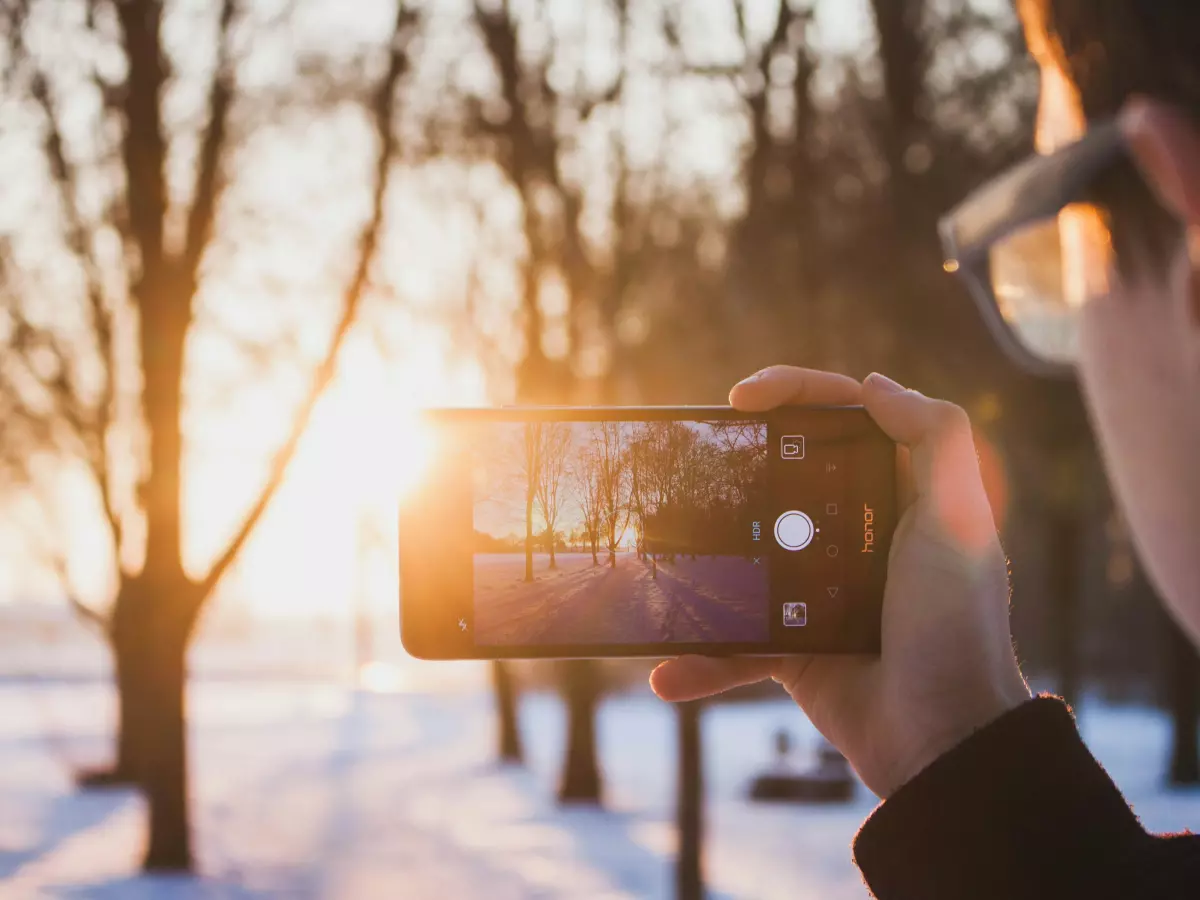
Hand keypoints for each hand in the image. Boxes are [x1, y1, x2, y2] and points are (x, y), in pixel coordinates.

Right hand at [651, 367, 1030, 797]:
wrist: (941, 742)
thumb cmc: (956, 628)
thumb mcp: (960, 521)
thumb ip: (936, 439)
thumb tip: (873, 386)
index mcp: (899, 493)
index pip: (843, 418)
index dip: (794, 392)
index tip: (741, 398)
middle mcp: (857, 532)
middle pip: (784, 472)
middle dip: (735, 462)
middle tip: (694, 459)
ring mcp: (819, 588)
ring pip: (747, 553)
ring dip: (704, 558)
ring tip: (661, 552)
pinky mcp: (794, 644)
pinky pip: (736, 642)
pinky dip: (705, 660)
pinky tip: (669, 670)